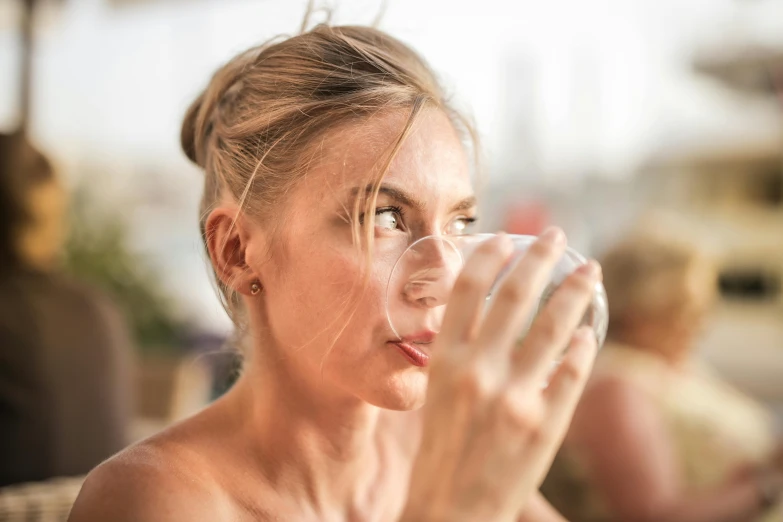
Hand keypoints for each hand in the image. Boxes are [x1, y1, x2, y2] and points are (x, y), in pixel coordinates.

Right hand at [401, 229, 600, 521]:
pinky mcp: (545, 426)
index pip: (468, 290)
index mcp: (444, 361)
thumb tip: (489, 310)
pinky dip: (583, 347)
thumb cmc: (441, 449)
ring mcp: (514, 399)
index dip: (489, 256)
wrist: (452, 509)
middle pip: (515, 296)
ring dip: (575, 290)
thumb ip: (458, 352)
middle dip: (539, 257)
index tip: (507, 237)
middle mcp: (478, 372)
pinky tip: (589, 332)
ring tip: (590, 270)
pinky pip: (573, 373)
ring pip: (554, 327)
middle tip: (556, 235)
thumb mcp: (436, 392)